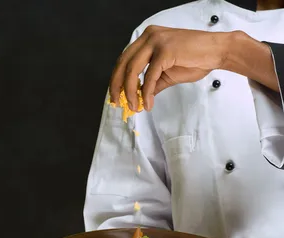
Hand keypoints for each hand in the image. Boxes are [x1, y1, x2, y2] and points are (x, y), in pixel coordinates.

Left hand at [109, 25, 230, 110]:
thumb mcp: (167, 73)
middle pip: (123, 64)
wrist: (218, 51)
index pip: (124, 59)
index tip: (115, 94)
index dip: (117, 78)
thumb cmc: (195, 59)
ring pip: (133, 70)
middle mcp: (149, 36)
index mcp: (147, 38)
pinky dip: (147, 92)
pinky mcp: (165, 50)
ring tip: (133, 106)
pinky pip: (150, 76)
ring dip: (131, 92)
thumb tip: (139, 97)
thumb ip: (151, 83)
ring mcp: (156, 41)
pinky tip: (148, 103)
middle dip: (117, 86)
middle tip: (116, 103)